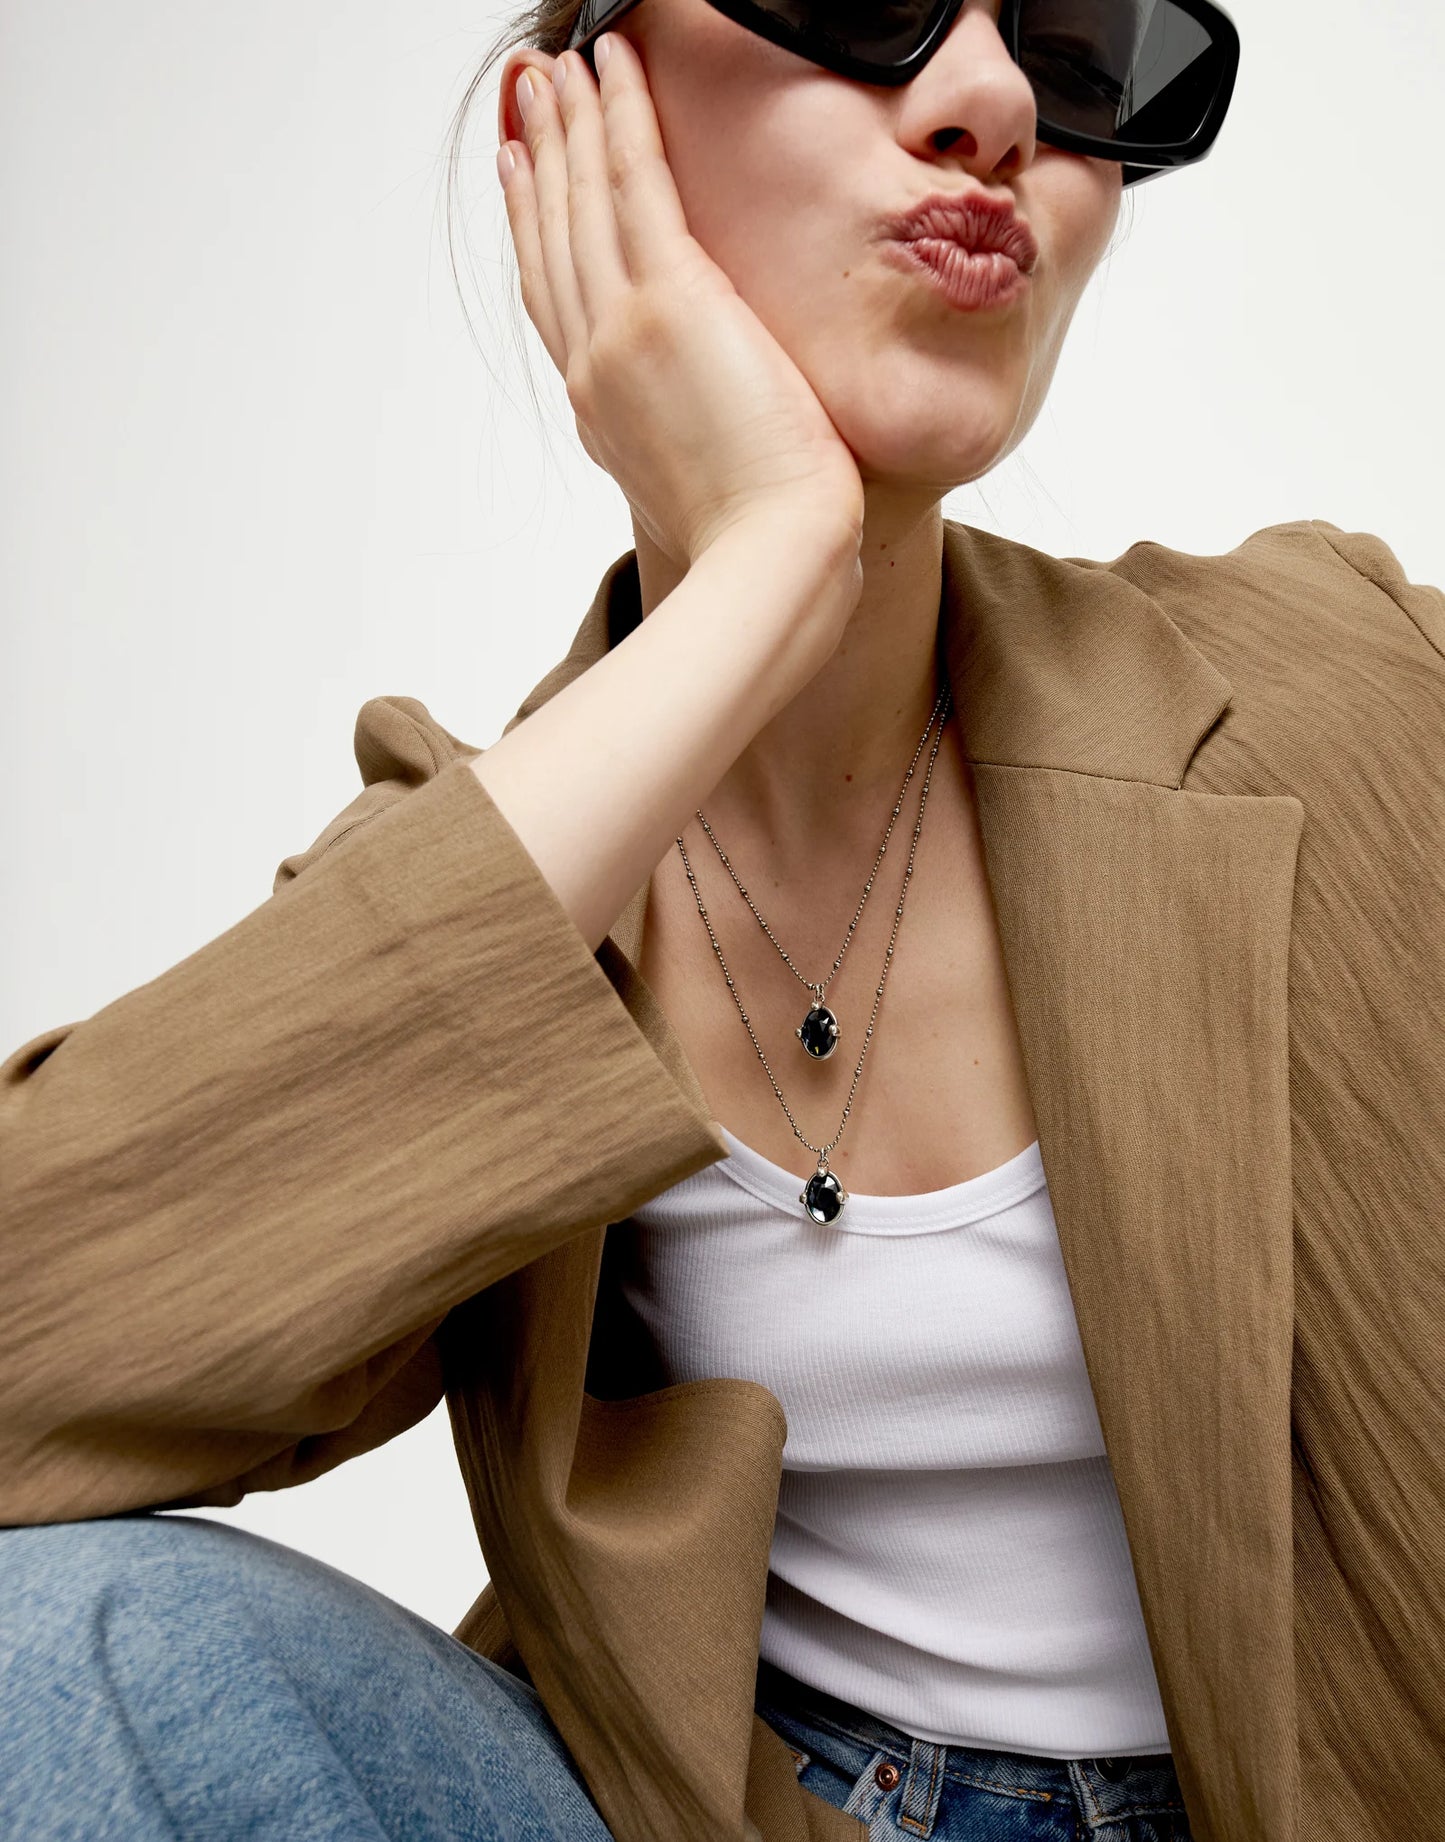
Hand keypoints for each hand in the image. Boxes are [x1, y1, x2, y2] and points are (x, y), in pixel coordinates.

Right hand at [498, 35, 864, 570]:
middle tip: (528, 95)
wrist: (770, 557)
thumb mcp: (701, 486)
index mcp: (602, 410)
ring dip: (570, 122)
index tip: (523, 177)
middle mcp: (595, 364)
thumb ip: (686, 438)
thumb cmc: (759, 541)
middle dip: (539, 160)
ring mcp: (622, 328)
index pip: (555, 297)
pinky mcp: (670, 300)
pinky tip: (613, 67)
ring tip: (562, 65)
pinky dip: (620, 117)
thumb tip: (707, 423)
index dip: (533, 229)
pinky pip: (635, 181)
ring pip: (583, 200)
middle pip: (553, 239)